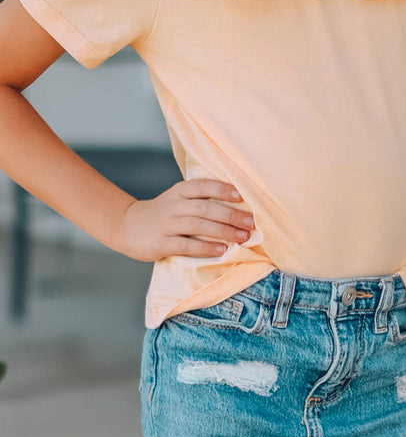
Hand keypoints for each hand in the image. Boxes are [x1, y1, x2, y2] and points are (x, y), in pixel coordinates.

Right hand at [114, 178, 254, 261]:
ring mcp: (166, 224)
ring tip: (242, 237)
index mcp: (179, 191)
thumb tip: (236, 205)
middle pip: (205, 207)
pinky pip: (186, 245)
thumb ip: (199, 199)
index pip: (203, 186)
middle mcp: (173, 205)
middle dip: (230, 215)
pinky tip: (221, 250)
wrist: (126, 226)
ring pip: (198, 225)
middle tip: (250, 223)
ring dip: (223, 231)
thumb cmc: (161, 213)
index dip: (222, 189)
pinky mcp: (161, 243)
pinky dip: (205, 247)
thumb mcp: (177, 199)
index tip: (241, 196)